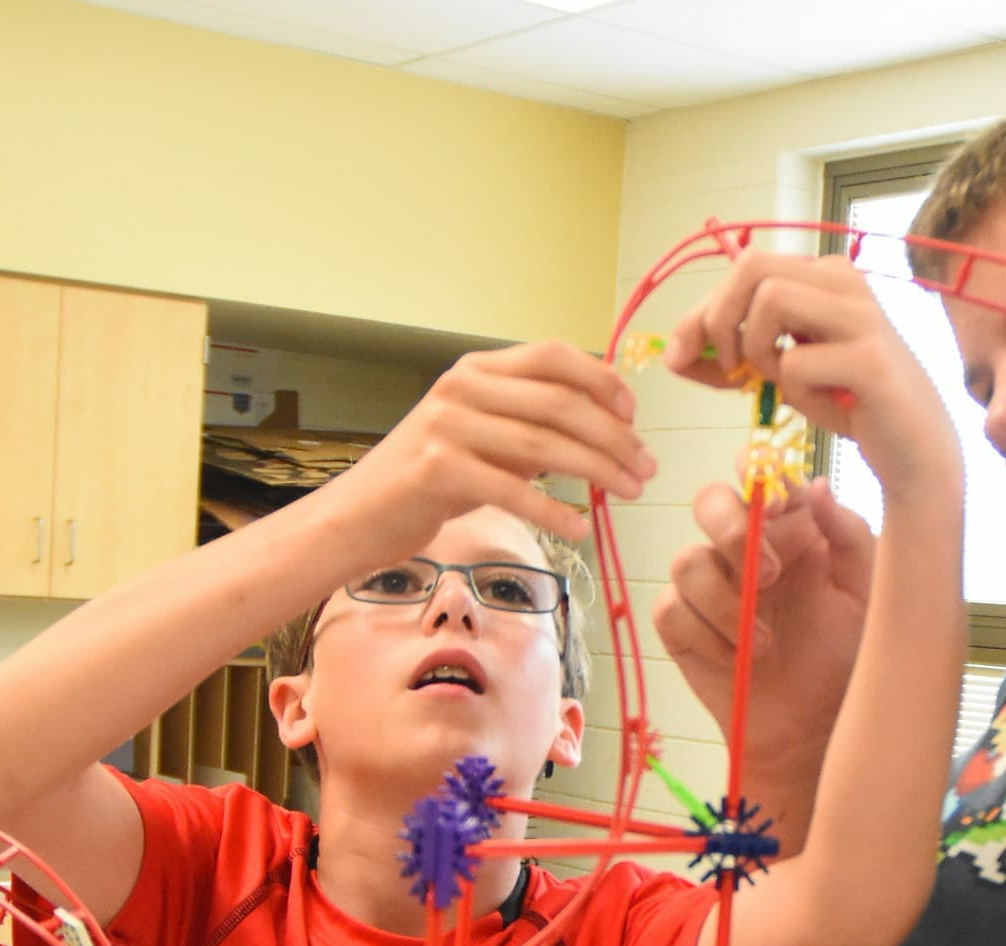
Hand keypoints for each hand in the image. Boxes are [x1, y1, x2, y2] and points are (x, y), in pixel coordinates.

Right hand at [327, 340, 654, 551]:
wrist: (358, 516)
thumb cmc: (431, 480)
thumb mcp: (485, 438)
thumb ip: (534, 425)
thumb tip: (609, 428)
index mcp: (478, 369)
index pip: (553, 356)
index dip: (602, 380)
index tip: (634, 415)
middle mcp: (461, 387)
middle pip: (559, 403)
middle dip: (613, 436)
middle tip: (646, 468)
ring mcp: (446, 425)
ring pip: (542, 444)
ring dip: (597, 471)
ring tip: (629, 493)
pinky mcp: (436, 469)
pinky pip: (511, 489)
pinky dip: (552, 511)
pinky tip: (579, 529)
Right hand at [653, 477, 874, 778]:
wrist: (817, 730)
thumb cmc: (848, 657)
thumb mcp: (868, 593)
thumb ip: (848, 534)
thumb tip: (815, 485)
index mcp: (791, 529)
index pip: (759, 475)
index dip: (754, 468)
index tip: (770, 493)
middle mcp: (745, 550)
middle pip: (708, 502)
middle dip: (732, 530)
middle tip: (771, 575)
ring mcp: (709, 588)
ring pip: (686, 561)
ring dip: (724, 602)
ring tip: (764, 643)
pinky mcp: (682, 629)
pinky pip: (669, 611)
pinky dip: (702, 635)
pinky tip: (736, 660)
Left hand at [663, 251, 958, 498]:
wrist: (914, 448)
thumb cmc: (847, 402)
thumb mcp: (780, 375)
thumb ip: (732, 359)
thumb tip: (674, 354)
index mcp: (824, 275)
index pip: (744, 267)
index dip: (700, 311)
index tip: (679, 355)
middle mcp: (845, 281)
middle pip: (751, 267)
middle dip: (718, 319)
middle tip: (727, 368)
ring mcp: (861, 316)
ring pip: (771, 300)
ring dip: (756, 351)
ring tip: (781, 382)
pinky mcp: (870, 358)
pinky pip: (795, 362)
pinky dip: (793, 389)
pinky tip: (825, 401)